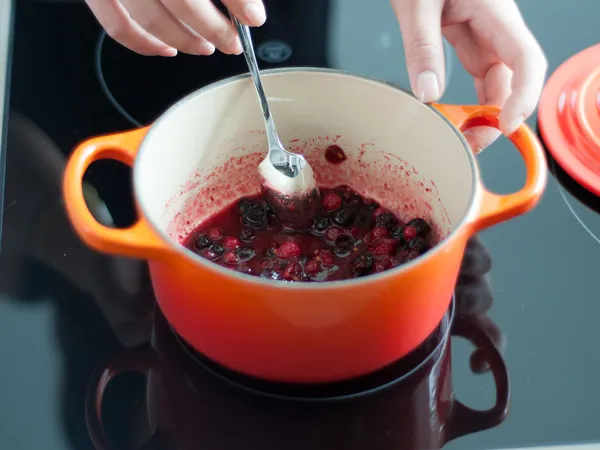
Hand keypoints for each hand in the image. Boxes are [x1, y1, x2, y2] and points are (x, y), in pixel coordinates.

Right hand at [85, 0, 265, 56]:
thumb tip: (245, 0)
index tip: (253, 16)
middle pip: (182, 1)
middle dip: (215, 28)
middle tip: (233, 41)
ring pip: (152, 18)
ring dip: (185, 40)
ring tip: (207, 47)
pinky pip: (116, 23)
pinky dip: (143, 43)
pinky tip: (167, 49)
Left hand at [391, 0, 546, 151]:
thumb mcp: (416, 4)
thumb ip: (422, 47)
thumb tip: (428, 94)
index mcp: (494, 10)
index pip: (526, 59)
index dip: (523, 96)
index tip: (506, 125)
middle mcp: (494, 23)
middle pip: (512, 76)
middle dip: (499, 113)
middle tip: (474, 142)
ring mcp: (481, 30)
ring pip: (493, 78)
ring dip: (482, 109)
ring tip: (464, 136)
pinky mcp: (464, 34)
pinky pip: (474, 71)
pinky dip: (466, 96)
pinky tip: (454, 115)